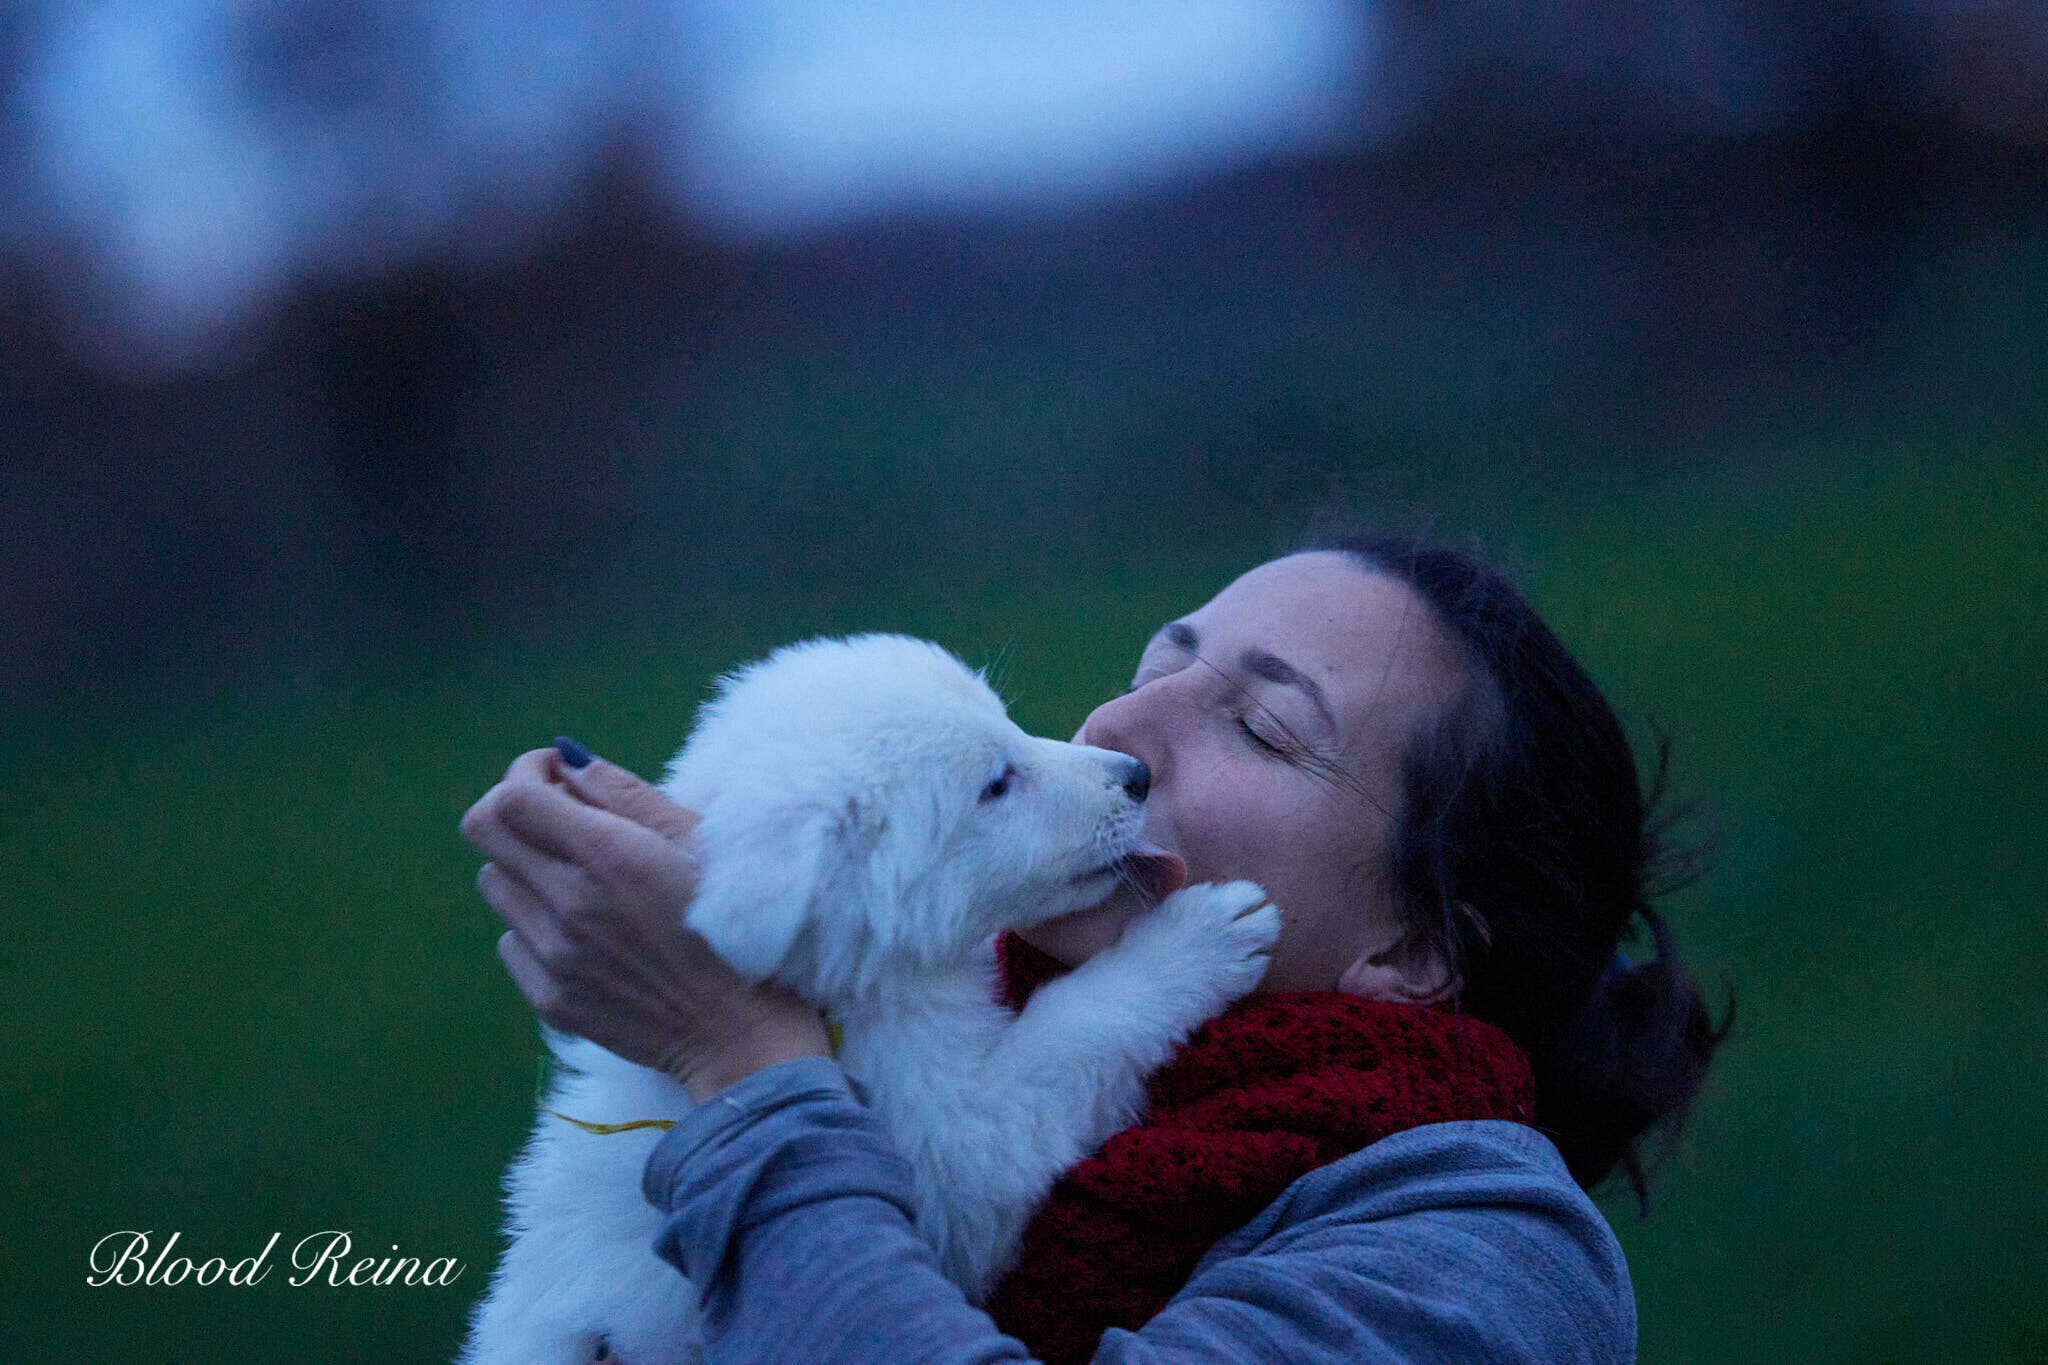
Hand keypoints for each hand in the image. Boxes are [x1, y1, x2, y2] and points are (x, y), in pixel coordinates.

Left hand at [461, 746, 830, 1100]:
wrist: (741, 1032)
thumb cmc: (737, 924)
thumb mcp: (699, 841)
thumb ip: (626, 795)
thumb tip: (568, 762)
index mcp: (610, 856)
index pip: (513, 795)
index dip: (526, 771)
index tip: (557, 774)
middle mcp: (570, 904)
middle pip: (484, 831)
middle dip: (512, 807)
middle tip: (553, 813)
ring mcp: (554, 957)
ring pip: (494, 883)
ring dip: (524, 866)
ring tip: (577, 877)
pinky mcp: (549, 999)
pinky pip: (511, 940)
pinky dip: (536, 923)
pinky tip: (586, 930)